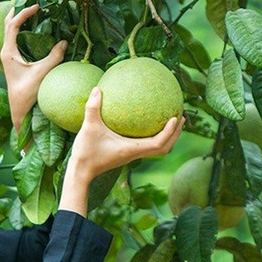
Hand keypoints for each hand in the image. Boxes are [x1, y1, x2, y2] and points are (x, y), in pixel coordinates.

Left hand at [0, 4, 67, 130]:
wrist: (20, 111)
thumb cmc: (27, 93)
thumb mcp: (42, 73)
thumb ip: (54, 56)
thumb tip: (65, 41)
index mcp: (8, 52)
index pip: (13, 25)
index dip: (24, 13)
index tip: (37, 7)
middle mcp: (6, 52)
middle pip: (8, 25)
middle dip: (17, 11)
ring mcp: (9, 56)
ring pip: (11, 32)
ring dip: (19, 19)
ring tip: (30, 9)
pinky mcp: (15, 61)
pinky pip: (17, 40)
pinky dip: (23, 30)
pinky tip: (33, 29)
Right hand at [59, 87, 183, 215]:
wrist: (80, 172)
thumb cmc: (86, 152)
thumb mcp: (89, 127)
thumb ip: (92, 108)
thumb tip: (97, 88)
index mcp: (132, 149)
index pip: (158, 143)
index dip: (170, 132)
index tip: (175, 118)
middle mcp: (135, 153)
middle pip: (164, 147)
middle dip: (175, 133)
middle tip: (180, 116)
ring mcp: (131, 155)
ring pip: (157, 148)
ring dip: (167, 136)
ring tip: (171, 119)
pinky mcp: (126, 154)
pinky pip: (146, 145)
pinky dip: (153, 135)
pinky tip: (146, 122)